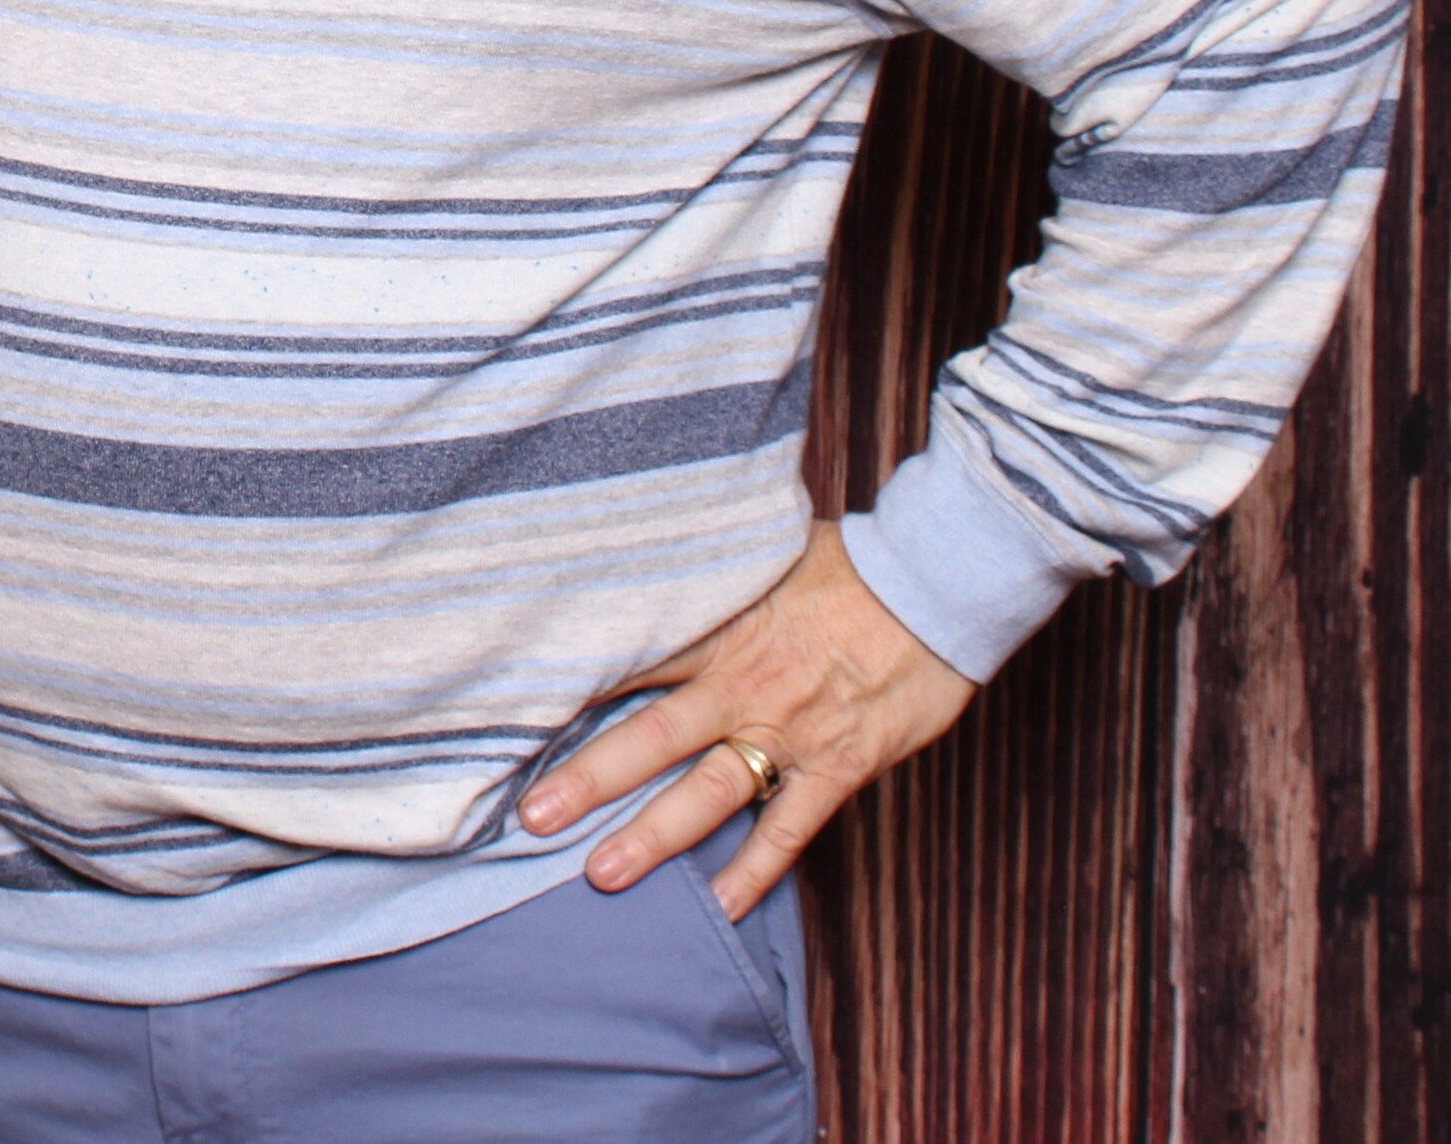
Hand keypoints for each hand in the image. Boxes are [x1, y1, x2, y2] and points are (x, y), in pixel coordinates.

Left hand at [516, 519, 975, 919]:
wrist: (936, 586)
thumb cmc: (852, 562)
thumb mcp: (766, 549)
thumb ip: (710, 571)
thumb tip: (653, 542)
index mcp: (719, 631)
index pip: (629, 664)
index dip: (571, 692)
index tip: (514, 718)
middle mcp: (743, 686)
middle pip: (651, 738)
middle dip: (589, 779)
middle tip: (531, 817)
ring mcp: (790, 733)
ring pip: (708, 794)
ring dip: (654, 837)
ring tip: (601, 874)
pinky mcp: (839, 767)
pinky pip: (790, 830)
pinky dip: (756, 871)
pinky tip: (722, 907)